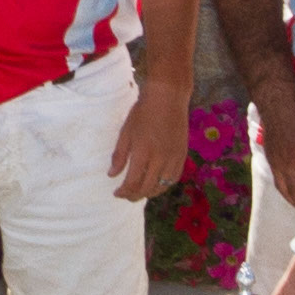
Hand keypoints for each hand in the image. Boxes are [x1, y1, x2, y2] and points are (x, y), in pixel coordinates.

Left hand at [108, 84, 189, 204]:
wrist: (168, 98)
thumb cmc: (143, 112)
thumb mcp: (126, 132)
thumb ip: (119, 156)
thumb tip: (112, 175)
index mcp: (143, 152)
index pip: (132, 182)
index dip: (123, 191)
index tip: (116, 193)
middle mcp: (160, 159)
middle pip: (147, 187)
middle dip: (134, 195)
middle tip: (126, 196)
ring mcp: (173, 158)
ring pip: (162, 186)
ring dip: (150, 193)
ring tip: (140, 192)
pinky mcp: (182, 155)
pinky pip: (174, 178)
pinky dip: (164, 185)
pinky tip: (157, 184)